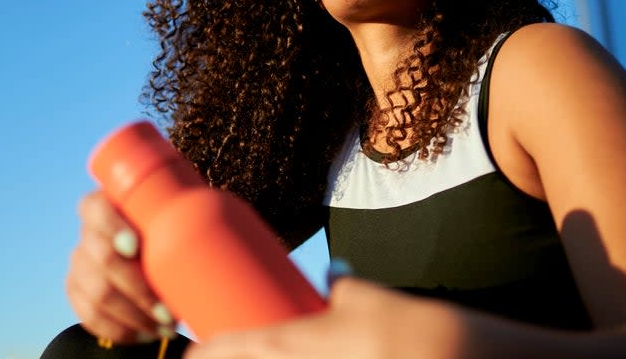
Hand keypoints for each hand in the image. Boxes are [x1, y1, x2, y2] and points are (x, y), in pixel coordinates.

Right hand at [65, 190, 176, 342]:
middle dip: (137, 289)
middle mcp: (88, 233)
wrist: (153, 240)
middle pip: (100, 259)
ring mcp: (80, 263)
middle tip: (171, 311)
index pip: (94, 209)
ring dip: (134, 316)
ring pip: (97, 293)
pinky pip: (89, 316)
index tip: (136, 246)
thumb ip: (187, 209)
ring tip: (167, 327)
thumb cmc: (174, 220)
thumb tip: (235, 232)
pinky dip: (119, 329)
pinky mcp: (78, 291)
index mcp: (105, 204)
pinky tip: (145, 336)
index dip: (111, 227)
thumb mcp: (175, 207)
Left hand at [184, 276, 459, 358]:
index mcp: (284, 343)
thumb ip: (341, 285)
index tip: (190, 353)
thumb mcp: (361, 296)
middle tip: (223, 357)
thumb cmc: (393, 326)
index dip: (201, 354)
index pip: (227, 350)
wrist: (434, 356)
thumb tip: (334, 274)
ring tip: (266, 356)